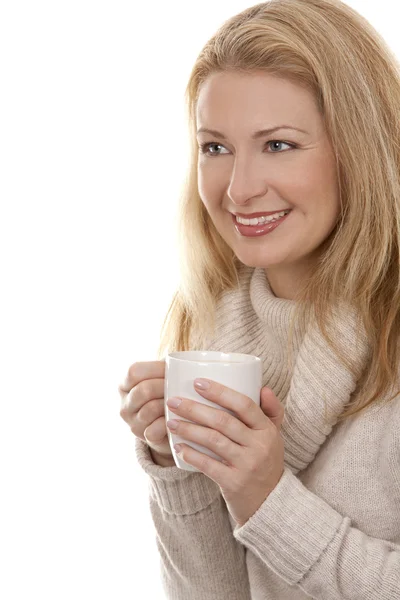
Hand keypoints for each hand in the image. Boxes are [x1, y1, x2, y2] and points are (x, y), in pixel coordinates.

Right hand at [119, 360, 174, 465]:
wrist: (170, 430)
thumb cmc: (167, 396)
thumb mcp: (161, 380)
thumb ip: (167, 370)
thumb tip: (184, 363)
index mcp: (125, 386)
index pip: (134, 371)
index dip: (155, 368)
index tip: (172, 369)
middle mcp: (125, 406)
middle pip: (143, 390)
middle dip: (165, 386)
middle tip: (181, 385)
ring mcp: (134, 423)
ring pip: (151, 408)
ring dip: (170, 404)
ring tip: (182, 400)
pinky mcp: (146, 438)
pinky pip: (155, 429)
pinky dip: (169, 423)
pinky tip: (178, 418)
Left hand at [166, 379, 284, 526]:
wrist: (270, 503)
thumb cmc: (266, 462)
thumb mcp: (274, 436)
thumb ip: (272, 411)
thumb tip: (263, 387)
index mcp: (267, 430)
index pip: (244, 404)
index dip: (220, 392)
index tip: (197, 382)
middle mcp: (259, 446)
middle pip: (223, 421)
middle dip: (194, 409)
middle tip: (173, 402)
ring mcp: (247, 465)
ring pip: (213, 440)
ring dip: (188, 429)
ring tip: (171, 422)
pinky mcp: (234, 483)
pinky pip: (208, 465)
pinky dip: (191, 455)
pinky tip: (178, 447)